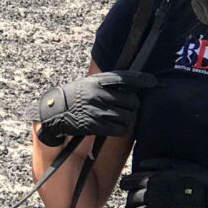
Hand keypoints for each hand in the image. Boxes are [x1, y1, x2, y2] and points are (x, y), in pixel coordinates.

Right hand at [30, 71, 156, 145]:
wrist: (55, 111)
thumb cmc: (76, 96)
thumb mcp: (89, 83)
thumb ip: (107, 84)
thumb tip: (131, 87)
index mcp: (98, 81)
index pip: (125, 77)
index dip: (141, 79)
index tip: (152, 81)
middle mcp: (99, 94)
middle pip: (131, 101)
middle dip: (133, 105)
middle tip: (129, 107)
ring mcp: (97, 110)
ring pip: (127, 116)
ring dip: (128, 119)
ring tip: (122, 117)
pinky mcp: (95, 125)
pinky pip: (119, 129)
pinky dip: (121, 129)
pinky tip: (117, 127)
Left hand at [120, 158, 207, 207]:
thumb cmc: (194, 175)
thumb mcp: (175, 163)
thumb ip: (155, 163)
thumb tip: (141, 164)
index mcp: (150, 179)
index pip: (127, 183)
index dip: (127, 185)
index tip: (129, 186)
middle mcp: (149, 194)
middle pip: (130, 199)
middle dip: (133, 199)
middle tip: (139, 200)